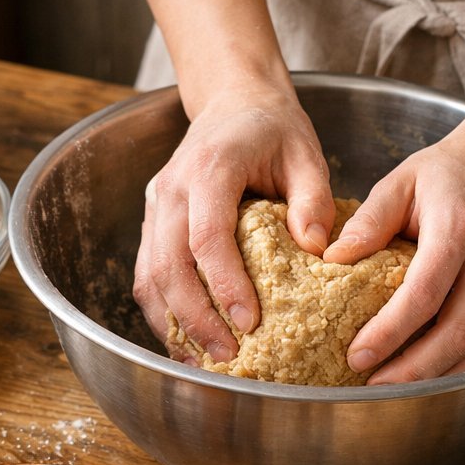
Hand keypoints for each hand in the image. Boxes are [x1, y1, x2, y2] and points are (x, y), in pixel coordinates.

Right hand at [134, 84, 335, 360]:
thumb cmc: (272, 130)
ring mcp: (155, 208)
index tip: (249, 321)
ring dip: (173, 323)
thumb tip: (318, 250)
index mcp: (210, 168)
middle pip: (169, 264)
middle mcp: (171, 189)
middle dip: (195, 317)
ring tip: (203, 361)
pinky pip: (146, 276)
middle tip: (227, 355)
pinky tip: (186, 342)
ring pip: (149, 276)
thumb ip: (312, 199)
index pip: (207, 236)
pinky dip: (163, 313)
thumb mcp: (306, 154)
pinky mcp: (151, 225)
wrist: (231, 103)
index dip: (224, 284)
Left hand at [323, 121, 464, 382]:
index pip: (425, 293)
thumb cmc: (449, 174)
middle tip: (373, 388)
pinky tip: (436, 382)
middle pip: (458, 332)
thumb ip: (369, 221)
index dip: (390, 331)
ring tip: (397, 393)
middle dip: (413, 369)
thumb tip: (331, 258)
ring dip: (440, 379)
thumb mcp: (401, 181)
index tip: (357, 356)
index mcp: (460, 228)